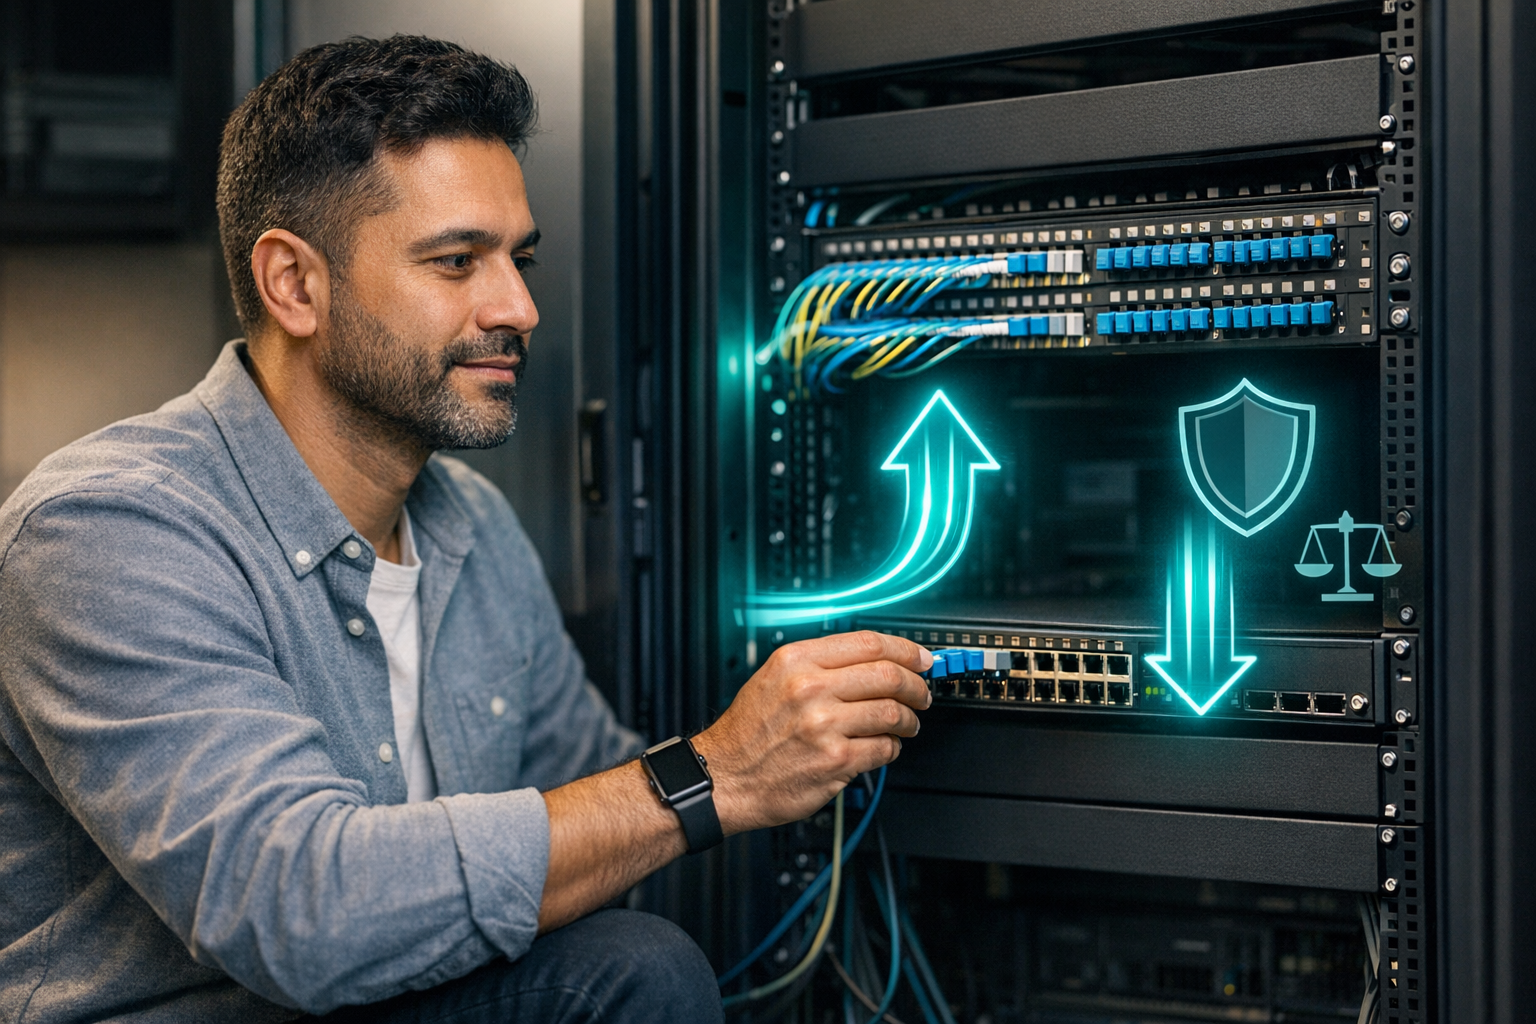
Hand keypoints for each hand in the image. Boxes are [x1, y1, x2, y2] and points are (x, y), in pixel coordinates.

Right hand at [692, 631, 933, 833]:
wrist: (723, 777)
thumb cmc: (747, 733)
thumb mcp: (773, 679)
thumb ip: (819, 665)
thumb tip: (874, 661)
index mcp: (796, 661)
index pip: (868, 643)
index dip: (905, 650)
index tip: (921, 658)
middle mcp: (810, 688)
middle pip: (888, 675)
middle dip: (915, 686)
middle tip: (922, 694)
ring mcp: (824, 725)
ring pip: (892, 713)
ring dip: (909, 720)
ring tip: (906, 725)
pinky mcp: (835, 761)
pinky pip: (883, 749)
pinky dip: (892, 748)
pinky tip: (884, 747)